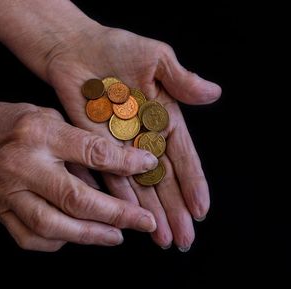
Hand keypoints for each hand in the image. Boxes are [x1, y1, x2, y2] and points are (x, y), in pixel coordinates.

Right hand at [0, 102, 159, 250]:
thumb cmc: (14, 124)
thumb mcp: (50, 116)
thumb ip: (81, 142)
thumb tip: (121, 168)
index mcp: (39, 132)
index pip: (91, 152)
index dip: (124, 163)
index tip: (149, 167)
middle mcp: (23, 165)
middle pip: (76, 198)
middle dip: (116, 214)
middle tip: (145, 222)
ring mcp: (9, 193)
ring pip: (54, 225)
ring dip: (91, 235)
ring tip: (117, 236)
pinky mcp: (1, 213)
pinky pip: (32, 238)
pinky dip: (59, 241)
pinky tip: (79, 235)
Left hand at [45, 25, 221, 250]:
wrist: (76, 47)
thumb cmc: (119, 49)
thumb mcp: (157, 59)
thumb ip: (182, 80)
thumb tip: (214, 93)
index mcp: (166, 119)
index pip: (184, 158)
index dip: (193, 184)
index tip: (201, 209)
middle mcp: (146, 138)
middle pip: (165, 181)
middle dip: (176, 211)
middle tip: (185, 239)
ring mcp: (122, 146)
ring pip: (141, 186)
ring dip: (153, 214)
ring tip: (165, 240)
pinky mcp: (96, 147)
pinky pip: (110, 176)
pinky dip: (121, 198)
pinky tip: (131, 219)